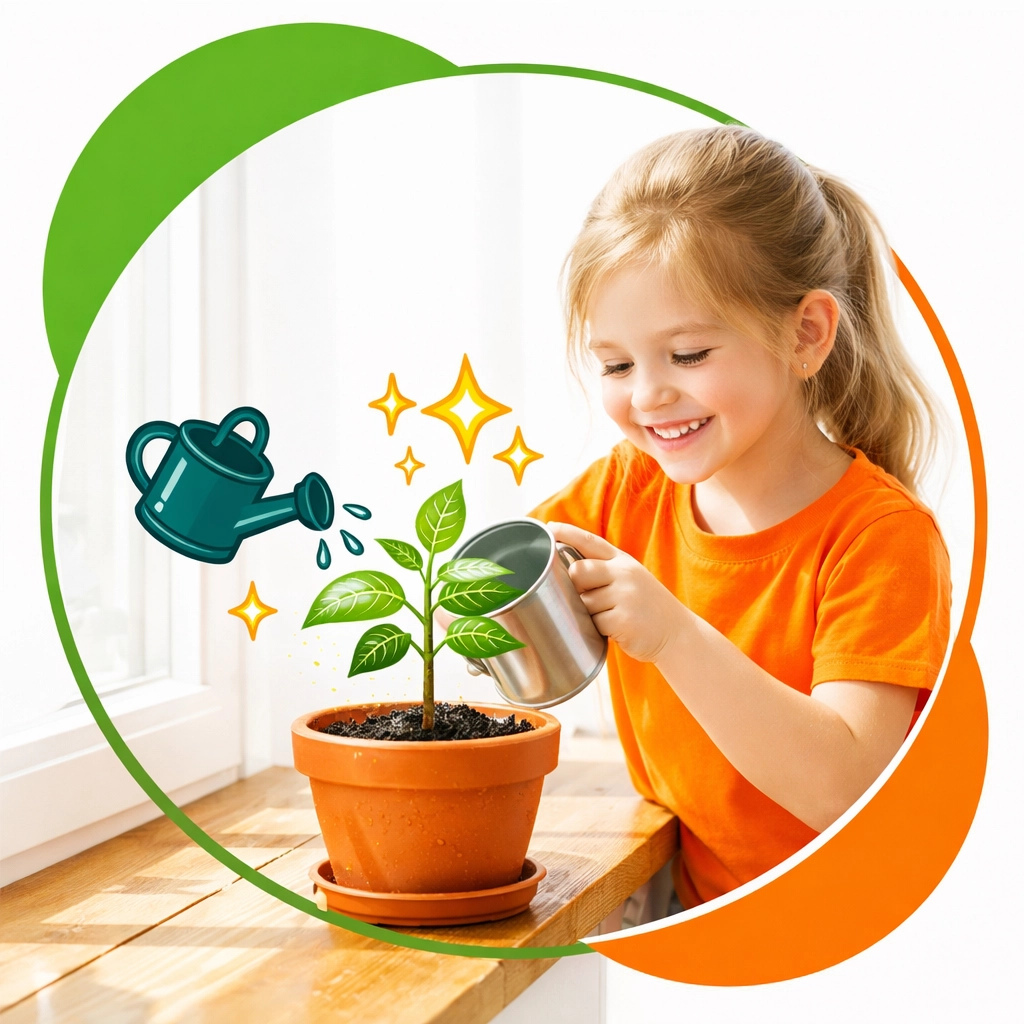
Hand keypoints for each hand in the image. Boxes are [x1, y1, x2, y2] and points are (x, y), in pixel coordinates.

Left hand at [549, 522, 686, 663]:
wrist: (677, 634)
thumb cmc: (646, 607)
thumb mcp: (630, 579)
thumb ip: (603, 571)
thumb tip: (566, 571)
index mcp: (623, 561)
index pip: (590, 541)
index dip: (567, 533)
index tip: (550, 528)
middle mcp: (624, 573)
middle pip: (578, 571)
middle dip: (576, 587)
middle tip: (593, 598)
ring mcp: (625, 595)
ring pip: (583, 602)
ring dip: (590, 613)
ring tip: (612, 616)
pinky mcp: (623, 619)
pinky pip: (594, 623)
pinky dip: (600, 630)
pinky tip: (618, 629)